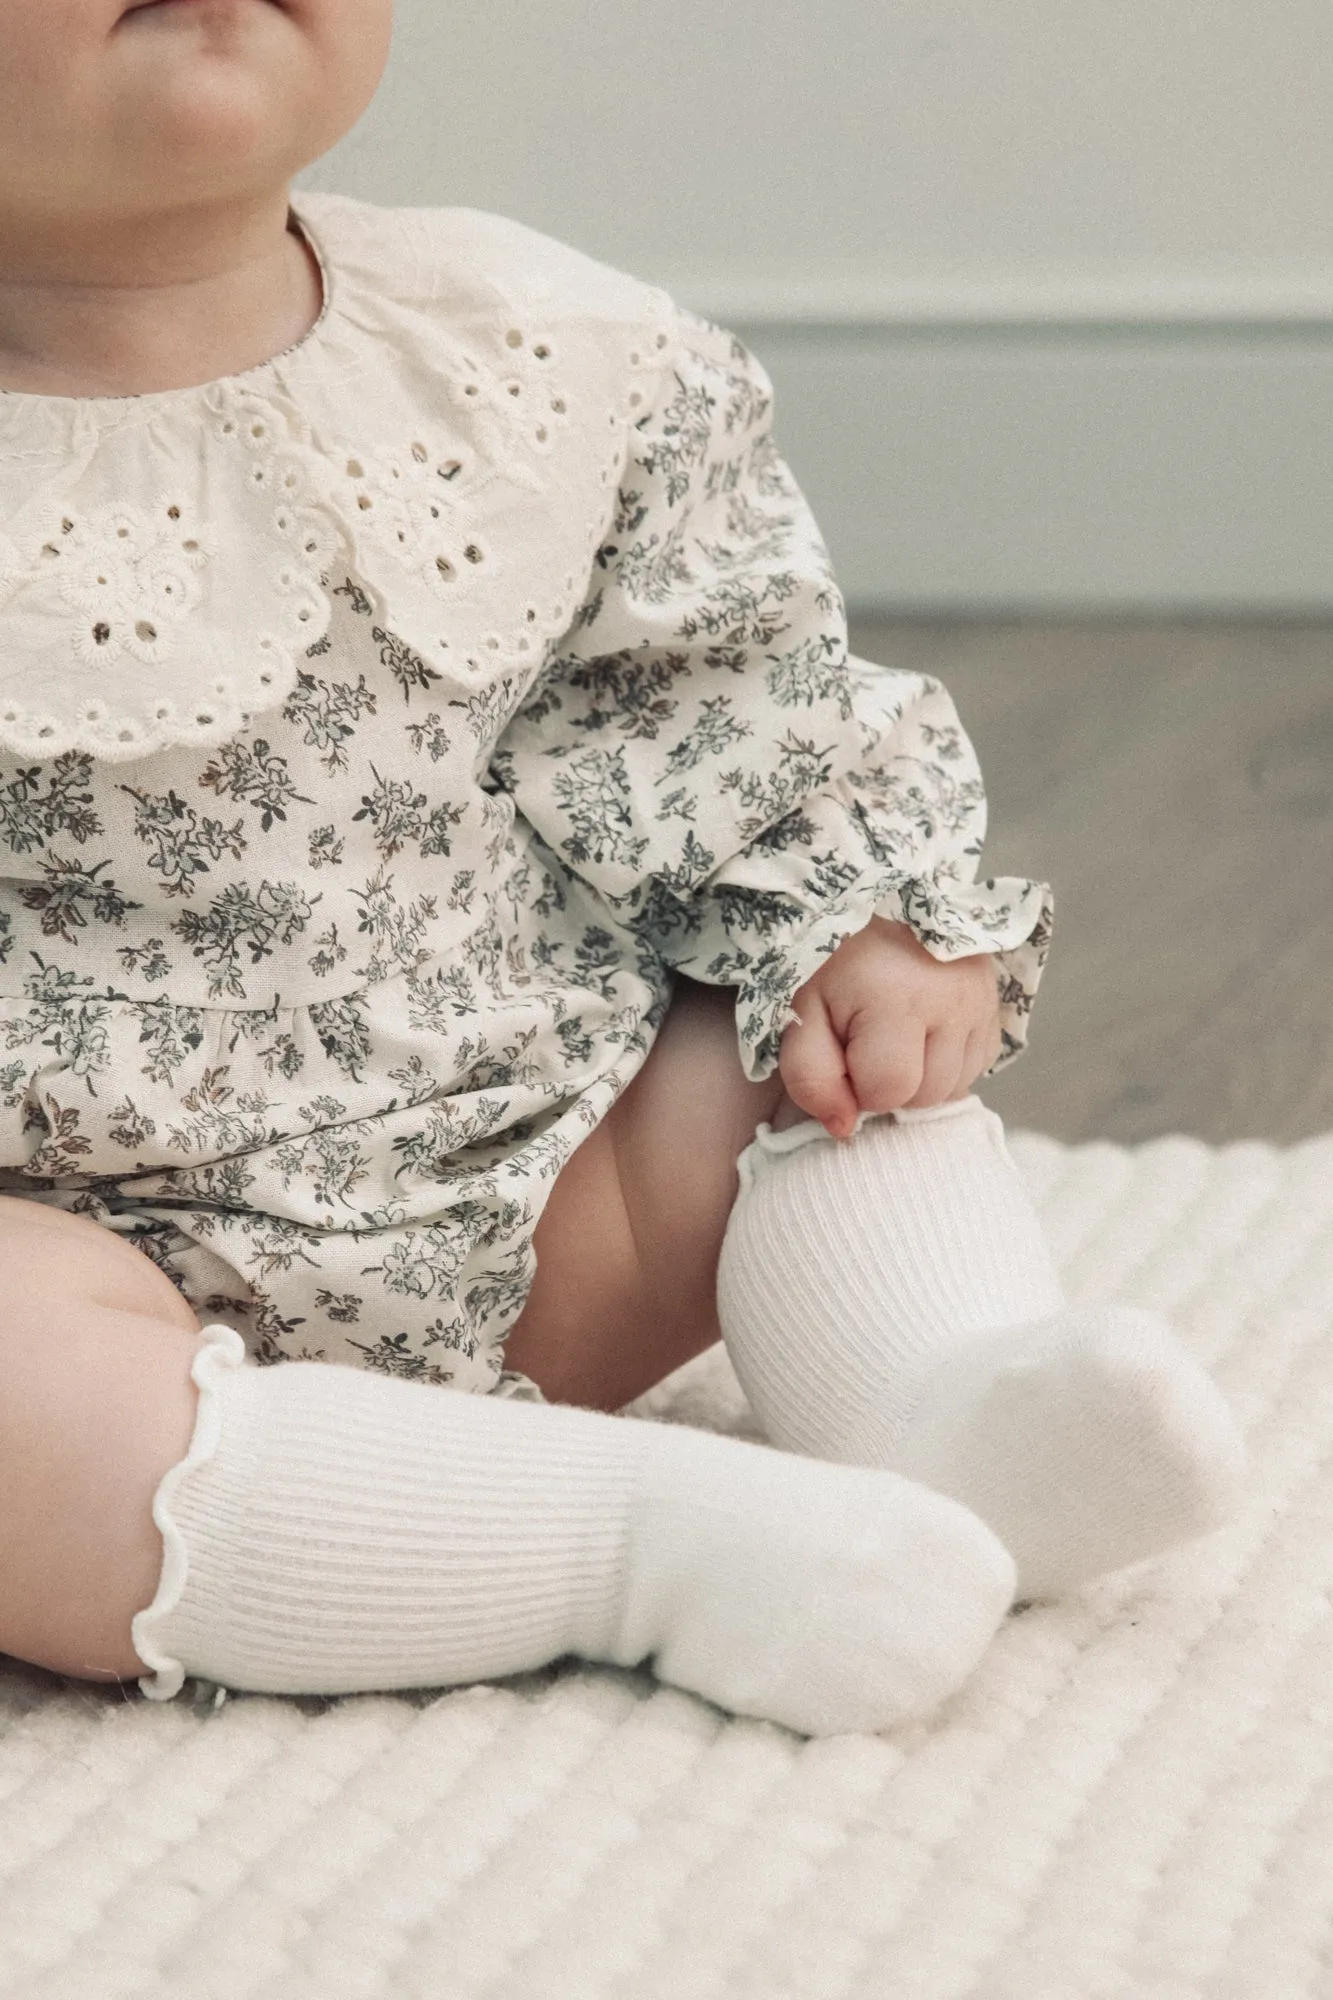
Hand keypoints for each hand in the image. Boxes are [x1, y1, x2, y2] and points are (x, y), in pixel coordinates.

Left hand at [777, 917, 1002, 1137]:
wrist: (874, 896)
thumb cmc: (830, 957)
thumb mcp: (801, 1011)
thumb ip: (810, 1076)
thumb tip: (844, 1129)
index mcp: (897, 998)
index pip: (887, 1091)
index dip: (857, 1086)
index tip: (843, 1052)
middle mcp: (952, 1000)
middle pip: (926, 1095)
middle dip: (890, 1084)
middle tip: (866, 1042)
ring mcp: (982, 1000)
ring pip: (955, 1087)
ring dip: (920, 1077)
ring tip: (894, 1035)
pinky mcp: (997, 1002)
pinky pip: (975, 1066)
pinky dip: (946, 1063)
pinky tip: (922, 1033)